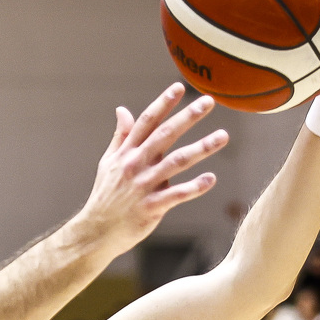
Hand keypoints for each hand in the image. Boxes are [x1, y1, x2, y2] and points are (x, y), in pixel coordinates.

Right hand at [71, 84, 227, 258]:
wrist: (96, 232)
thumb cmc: (105, 196)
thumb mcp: (108, 163)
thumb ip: (120, 136)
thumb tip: (122, 110)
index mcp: (126, 153)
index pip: (146, 122)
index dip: (163, 104)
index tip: (179, 88)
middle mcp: (135, 165)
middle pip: (164, 136)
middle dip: (187, 117)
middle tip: (208, 101)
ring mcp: (143, 186)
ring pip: (176, 162)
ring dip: (201, 148)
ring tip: (223, 136)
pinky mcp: (151, 207)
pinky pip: (176, 195)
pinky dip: (194, 187)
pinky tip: (211, 179)